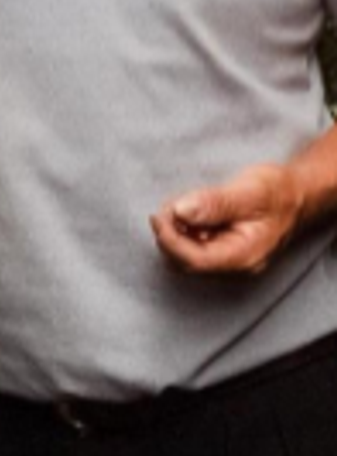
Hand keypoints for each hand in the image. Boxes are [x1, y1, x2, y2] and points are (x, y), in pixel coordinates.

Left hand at [150, 163, 307, 274]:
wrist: (296, 195)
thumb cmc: (278, 193)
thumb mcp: (249, 191)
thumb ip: (215, 203)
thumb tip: (182, 211)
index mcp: (243, 255)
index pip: (195, 261)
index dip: (170, 240)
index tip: (158, 215)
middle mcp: (235, 264)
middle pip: (185, 262)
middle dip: (170, 235)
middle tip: (171, 206)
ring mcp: (228, 259)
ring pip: (185, 256)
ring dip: (175, 232)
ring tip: (183, 205)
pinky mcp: (222, 250)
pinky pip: (193, 247)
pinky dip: (184, 230)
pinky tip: (191, 212)